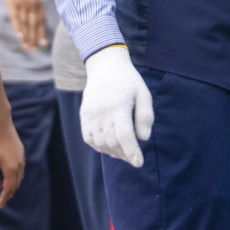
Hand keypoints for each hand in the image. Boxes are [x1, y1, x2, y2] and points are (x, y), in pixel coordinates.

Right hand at [0, 0, 46, 51]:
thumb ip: (39, 7)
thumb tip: (46, 20)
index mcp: (39, 2)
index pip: (40, 21)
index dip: (41, 33)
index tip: (42, 45)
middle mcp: (33, 4)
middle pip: (34, 25)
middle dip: (34, 39)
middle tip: (33, 51)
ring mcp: (23, 3)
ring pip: (25, 24)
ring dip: (26, 37)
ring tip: (26, 48)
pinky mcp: (13, 2)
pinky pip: (16, 18)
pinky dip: (18, 28)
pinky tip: (20, 37)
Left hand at [0, 114, 25, 207]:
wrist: (0, 123)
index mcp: (11, 169)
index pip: (9, 189)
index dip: (4, 198)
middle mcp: (19, 164)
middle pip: (16, 184)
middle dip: (9, 193)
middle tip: (1, 200)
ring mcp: (21, 157)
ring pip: (19, 176)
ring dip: (13, 185)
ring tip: (5, 189)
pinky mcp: (21, 151)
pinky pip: (20, 169)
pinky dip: (15, 176)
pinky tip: (8, 175)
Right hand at [80, 45, 154, 166]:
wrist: (105, 67)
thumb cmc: (129, 82)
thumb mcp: (144, 94)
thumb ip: (145, 117)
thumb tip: (143, 139)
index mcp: (119, 105)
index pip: (124, 136)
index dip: (132, 152)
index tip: (139, 163)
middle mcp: (102, 111)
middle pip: (112, 142)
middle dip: (125, 155)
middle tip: (134, 158)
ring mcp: (90, 114)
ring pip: (100, 143)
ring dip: (113, 152)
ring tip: (124, 153)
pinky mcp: (84, 116)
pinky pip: (90, 139)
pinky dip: (100, 146)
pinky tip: (110, 146)